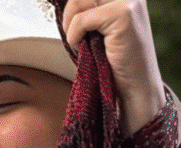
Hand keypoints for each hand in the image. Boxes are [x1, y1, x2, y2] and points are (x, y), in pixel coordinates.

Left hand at [62, 0, 164, 134]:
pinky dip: (75, 36)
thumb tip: (66, 8)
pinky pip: (81, 20)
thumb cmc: (113, 62)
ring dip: (72, 26)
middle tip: (78, 39)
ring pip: (79, 2)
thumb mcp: (98, 31)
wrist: (134, 86)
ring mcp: (129, 2)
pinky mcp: (123, 14)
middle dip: (70, 17)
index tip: (74, 28)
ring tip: (85, 44)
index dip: (73, 10)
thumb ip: (88, 14)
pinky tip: (86, 49)